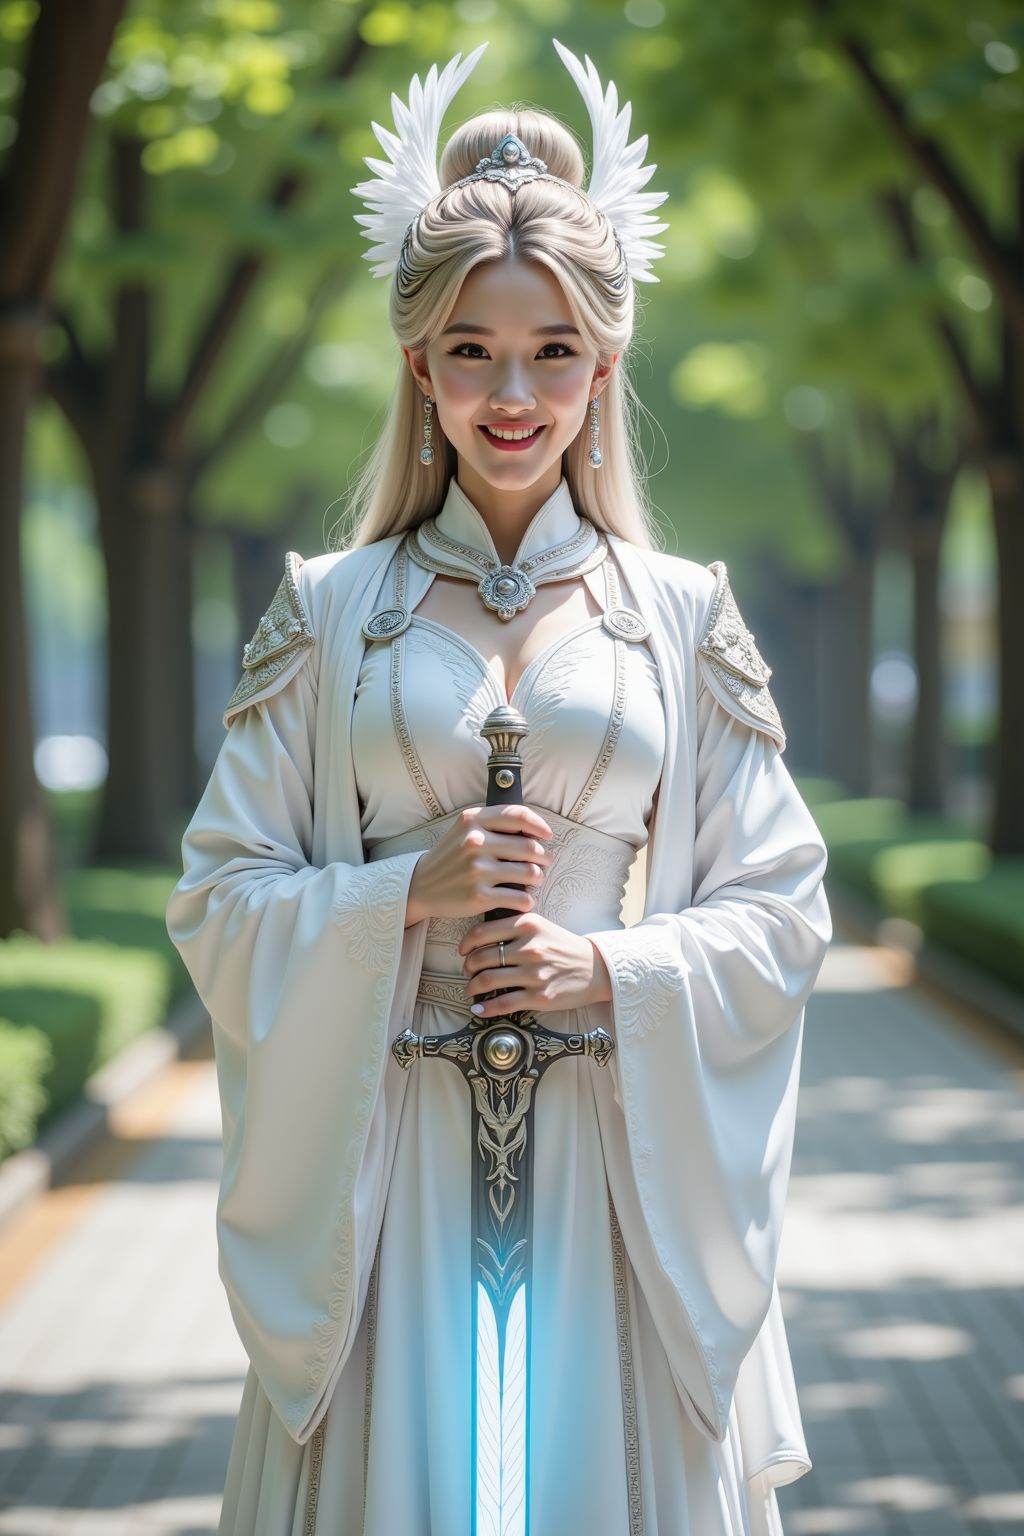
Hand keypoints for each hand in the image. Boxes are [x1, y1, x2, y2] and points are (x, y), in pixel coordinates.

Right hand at [405, 803, 554, 926]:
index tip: (548, 835)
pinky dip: (527, 900)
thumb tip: (535, 830)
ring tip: (536, 879)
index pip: (518, 815)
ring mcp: (477, 870)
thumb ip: (494, 822)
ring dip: (538, 878)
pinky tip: (524, 900)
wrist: (421, 885)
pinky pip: (520, 898)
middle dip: (544, 856)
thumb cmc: (451, 855)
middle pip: (529, 847)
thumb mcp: (465, 828)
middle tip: (546, 861)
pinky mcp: (479, 896)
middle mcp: (475, 842)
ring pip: (529, 873)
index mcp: (473, 821)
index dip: (540, 825)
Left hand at [457, 912, 612, 1016]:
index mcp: (528, 925)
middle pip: (481, 958)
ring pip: (488, 980)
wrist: (595, 969)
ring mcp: (534, 973)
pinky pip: (503, 1003)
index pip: (482, 932)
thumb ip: (514, 927)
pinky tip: (479, 1009)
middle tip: (467, 972)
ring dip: (472, 987)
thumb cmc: (563, 947)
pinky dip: (486, 1008)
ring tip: (471, 989)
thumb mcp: (541, 926)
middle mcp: (530, 947)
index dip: (466, 944)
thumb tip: (479, 939)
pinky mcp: (539, 996)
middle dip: (468, 968)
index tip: (462, 951)